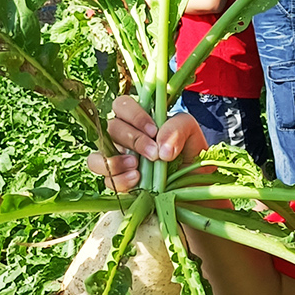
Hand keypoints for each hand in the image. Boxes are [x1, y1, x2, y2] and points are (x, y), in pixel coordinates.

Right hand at [85, 96, 207, 192]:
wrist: (197, 189)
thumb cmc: (190, 156)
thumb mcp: (192, 134)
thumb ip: (178, 128)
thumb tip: (161, 148)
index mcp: (139, 121)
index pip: (122, 105)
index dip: (134, 115)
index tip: (153, 131)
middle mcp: (124, 139)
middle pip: (111, 128)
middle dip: (133, 140)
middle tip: (153, 154)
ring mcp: (117, 161)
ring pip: (97, 156)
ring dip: (114, 160)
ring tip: (136, 167)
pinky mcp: (118, 184)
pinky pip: (107, 180)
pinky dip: (119, 180)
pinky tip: (137, 180)